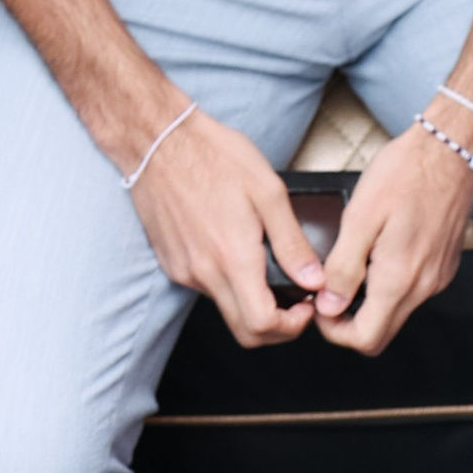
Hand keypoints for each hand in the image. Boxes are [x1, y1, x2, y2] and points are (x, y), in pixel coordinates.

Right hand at [130, 110, 328, 344]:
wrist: (158, 141)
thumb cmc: (214, 156)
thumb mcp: (268, 191)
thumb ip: (292, 242)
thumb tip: (314, 279)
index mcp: (232, 257)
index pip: (262, 325)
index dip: (292, 327)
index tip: (307, 305)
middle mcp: (204, 272)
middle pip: (244, 331)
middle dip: (277, 327)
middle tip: (297, 300)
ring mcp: (184, 270)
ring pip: (225, 309)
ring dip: (252, 304)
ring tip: (270, 268)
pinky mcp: (172, 262)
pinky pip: (206, 288)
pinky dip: (229, 284)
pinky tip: (239, 253)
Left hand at [311, 124, 472, 354]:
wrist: (452, 148)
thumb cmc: (406, 173)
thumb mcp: (360, 216)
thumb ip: (343, 267)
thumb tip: (329, 305)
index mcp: (399, 278)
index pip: (365, 339)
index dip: (334, 331)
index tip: (320, 305)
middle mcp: (424, 286)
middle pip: (381, 333)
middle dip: (349, 322)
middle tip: (330, 290)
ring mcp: (437, 277)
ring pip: (396, 312)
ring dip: (369, 302)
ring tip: (352, 263)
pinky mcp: (443, 266)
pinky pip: (412, 291)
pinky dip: (389, 285)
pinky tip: (379, 252)